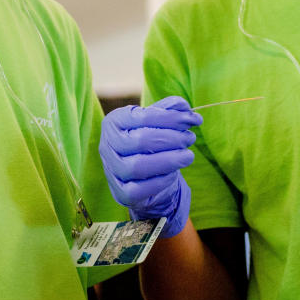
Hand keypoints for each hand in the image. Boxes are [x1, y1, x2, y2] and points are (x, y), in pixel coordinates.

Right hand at [100, 96, 202, 238]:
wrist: (143, 174)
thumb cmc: (150, 141)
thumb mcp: (157, 121)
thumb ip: (169, 110)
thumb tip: (184, 107)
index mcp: (114, 122)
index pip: (142, 116)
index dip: (170, 117)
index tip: (192, 119)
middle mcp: (106, 145)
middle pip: (140, 141)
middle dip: (171, 138)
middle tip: (190, 138)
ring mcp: (111, 171)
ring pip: (137, 166)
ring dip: (169, 160)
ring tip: (188, 156)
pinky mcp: (121, 193)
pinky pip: (139, 189)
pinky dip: (161, 180)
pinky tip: (174, 173)